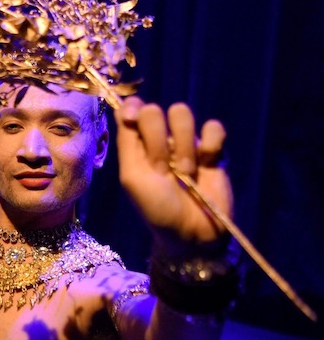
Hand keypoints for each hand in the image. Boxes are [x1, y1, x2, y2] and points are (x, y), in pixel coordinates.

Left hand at [114, 97, 232, 254]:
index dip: (132, 108)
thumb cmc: (156, 209)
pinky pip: (213, 128)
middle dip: (157, 139)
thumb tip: (126, 107)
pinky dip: (210, 144)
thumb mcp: (132, 177)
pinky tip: (207, 163)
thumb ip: (127, 142)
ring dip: (183, 146)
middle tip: (161, 168)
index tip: (134, 119)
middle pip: (155, 110)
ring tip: (184, 173)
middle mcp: (159, 140)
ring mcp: (186, 143)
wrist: (193, 232)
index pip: (131, 110)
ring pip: (182, 115)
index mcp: (135, 146)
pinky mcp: (212, 150)